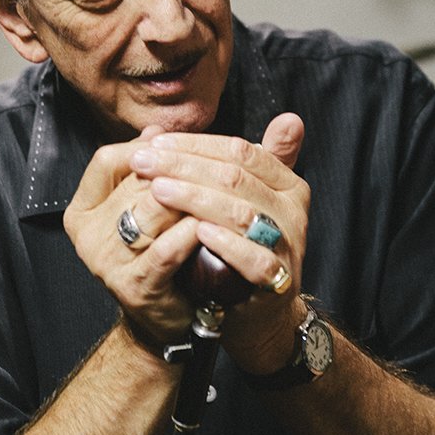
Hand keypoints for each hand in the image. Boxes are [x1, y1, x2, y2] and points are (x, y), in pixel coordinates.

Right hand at [64, 127, 200, 346]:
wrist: (170, 318)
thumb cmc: (162, 256)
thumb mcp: (148, 209)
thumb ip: (149, 172)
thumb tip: (157, 131)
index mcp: (83, 211)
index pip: (107, 160)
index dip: (144, 147)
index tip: (177, 146)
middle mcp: (88, 235)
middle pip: (135, 182)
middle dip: (178, 170)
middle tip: (215, 161)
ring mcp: (108, 262)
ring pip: (152, 209)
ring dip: (190, 195)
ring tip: (222, 186)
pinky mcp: (135, 286)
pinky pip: (167, 249)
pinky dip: (192, 232)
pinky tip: (214, 222)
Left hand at [128, 113, 309, 372]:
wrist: (257, 314)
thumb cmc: (241, 248)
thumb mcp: (241, 200)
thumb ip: (236, 164)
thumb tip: (242, 120)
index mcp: (286, 183)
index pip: (239, 150)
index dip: (194, 145)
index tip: (154, 143)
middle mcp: (292, 210)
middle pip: (235, 177)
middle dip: (183, 166)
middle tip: (142, 162)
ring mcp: (288, 246)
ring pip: (241, 212)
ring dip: (196, 198)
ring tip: (158, 189)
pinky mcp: (279, 282)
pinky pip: (254, 259)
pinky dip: (226, 243)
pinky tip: (196, 232)